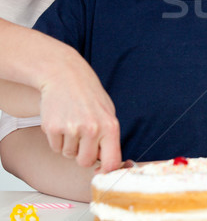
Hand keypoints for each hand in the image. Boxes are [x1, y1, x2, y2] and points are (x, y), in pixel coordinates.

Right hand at [39, 46, 120, 172]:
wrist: (65, 76)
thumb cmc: (89, 96)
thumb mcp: (108, 113)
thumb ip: (109, 138)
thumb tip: (108, 164)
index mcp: (110, 126)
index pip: (112, 162)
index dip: (106, 172)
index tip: (100, 171)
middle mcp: (92, 129)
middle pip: (85, 162)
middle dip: (83, 155)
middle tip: (82, 138)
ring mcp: (71, 129)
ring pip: (69, 155)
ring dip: (69, 144)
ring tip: (73, 123)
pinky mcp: (52, 128)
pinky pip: (56, 147)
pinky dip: (57, 139)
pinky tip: (62, 121)